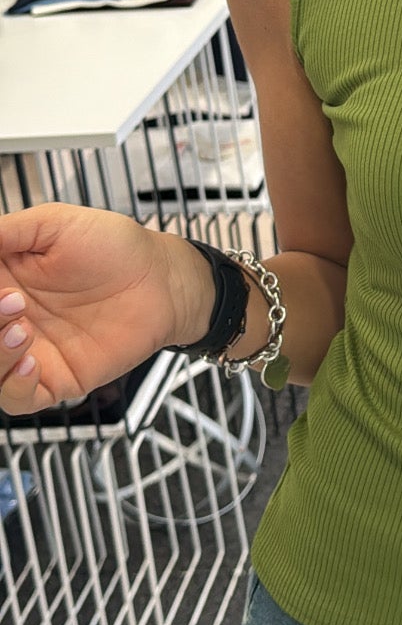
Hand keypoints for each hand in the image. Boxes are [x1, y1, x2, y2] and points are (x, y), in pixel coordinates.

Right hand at [0, 203, 203, 416]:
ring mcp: (31, 350)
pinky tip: (31, 361)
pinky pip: (19, 400)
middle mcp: (10, 319)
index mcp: (2, 280)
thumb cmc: (115, 247)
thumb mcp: (53, 224)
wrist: (162, 277)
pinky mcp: (57, 378)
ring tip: (20, 328)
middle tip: (11, 301)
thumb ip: (5, 232)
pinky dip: (16, 387)